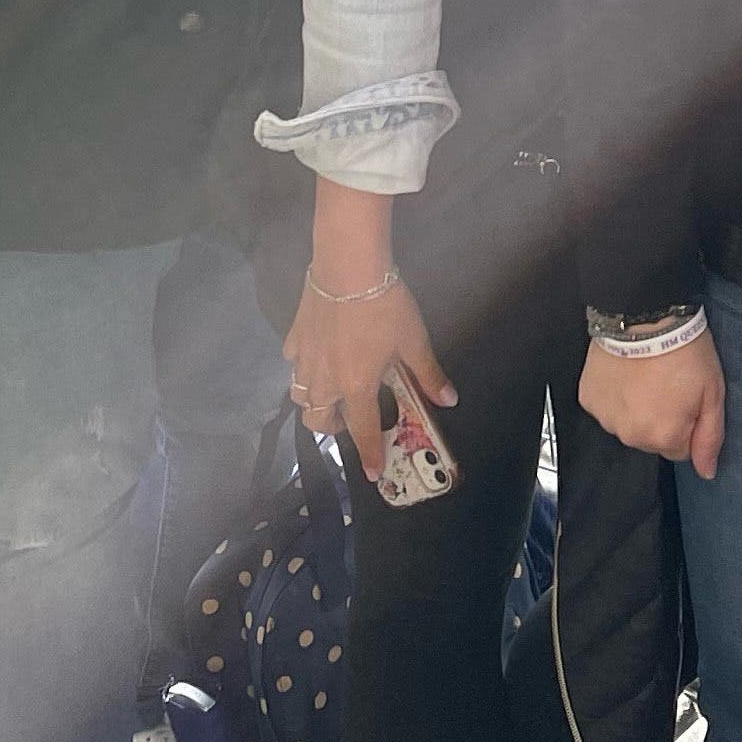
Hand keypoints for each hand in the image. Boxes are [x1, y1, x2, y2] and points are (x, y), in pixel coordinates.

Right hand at [283, 263, 454, 484]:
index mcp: (356, 385)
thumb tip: (448, 400)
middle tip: (351, 418)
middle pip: (318, 421)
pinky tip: (316, 355)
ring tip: (332, 391)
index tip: (372, 474)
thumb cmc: (384, 305)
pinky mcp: (294, 336)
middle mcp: (326, 379)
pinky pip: (292, 362)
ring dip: (315, 402)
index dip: (369, 455)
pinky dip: (302, 366)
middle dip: (332, 429)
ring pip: (300, 395)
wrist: (348, 267)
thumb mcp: (414, 340)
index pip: (362, 431)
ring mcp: (305, 358)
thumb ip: (428, 373)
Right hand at [579, 333, 725, 478]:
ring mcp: (606, 419)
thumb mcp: (713, 393)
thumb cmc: (685, 352)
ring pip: (627, 425)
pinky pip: (607, 408)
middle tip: (666, 383)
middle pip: (652, 439)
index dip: (687, 422)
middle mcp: (631, 436)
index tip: (687, 396)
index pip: (680, 449)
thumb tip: (707, 474)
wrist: (644, 316)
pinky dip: (615, 395)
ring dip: (636, 408)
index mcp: (664, 438)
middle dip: (661, 418)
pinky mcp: (588, 399)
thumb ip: (710, 438)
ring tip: (644, 375)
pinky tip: (624, 372)